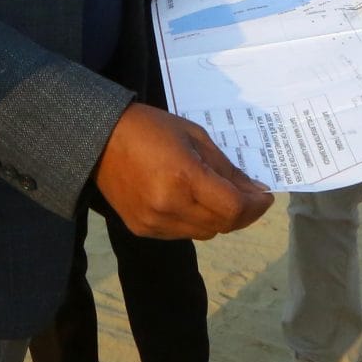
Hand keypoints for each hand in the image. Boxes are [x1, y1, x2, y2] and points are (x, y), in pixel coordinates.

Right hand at [94, 103, 272, 239]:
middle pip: (222, 225)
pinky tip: (190, 202)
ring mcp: (154, 222)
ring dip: (219, 218)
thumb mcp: (194, 136)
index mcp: (184, 177)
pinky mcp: (142, 230)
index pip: (234, 208)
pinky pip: (182, 233)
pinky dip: (195, 222)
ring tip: (216, 197)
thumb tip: (254, 191)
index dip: (256, 206)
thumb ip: (226, 168)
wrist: (97, 139)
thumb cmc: (149, 127)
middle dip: (241, 212)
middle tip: (246, 196)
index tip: (264, 196)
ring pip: (205, 233)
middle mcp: (169, 206)